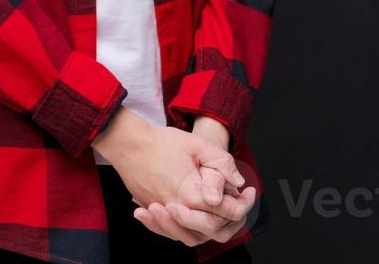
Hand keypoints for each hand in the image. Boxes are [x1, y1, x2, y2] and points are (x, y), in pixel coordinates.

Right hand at [90, 110, 254, 245]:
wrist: (128, 143)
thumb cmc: (161, 142)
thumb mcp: (197, 144)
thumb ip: (221, 162)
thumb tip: (239, 182)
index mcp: (191, 194)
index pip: (225, 212)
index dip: (244, 203)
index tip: (251, 191)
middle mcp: (177, 209)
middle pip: (212, 230)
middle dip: (231, 219)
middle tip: (240, 203)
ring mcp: (163, 213)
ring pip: (191, 236)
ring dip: (210, 228)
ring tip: (222, 213)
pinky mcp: (152, 210)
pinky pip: (172, 231)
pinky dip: (189, 227)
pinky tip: (196, 217)